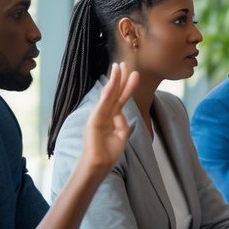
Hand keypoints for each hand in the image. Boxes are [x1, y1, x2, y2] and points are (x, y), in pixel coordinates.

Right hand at [81, 62, 139, 176]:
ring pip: (109, 95)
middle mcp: (104, 113)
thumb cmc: (109, 153)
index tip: (134, 73)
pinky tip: (112, 83)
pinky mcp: (94, 120)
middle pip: (114, 92)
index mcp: (112, 117)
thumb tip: (124, 115)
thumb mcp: (122, 136)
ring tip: (119, 67)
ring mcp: (98, 115)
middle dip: (120, 78)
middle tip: (125, 63)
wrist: (99, 165)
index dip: (127, 85)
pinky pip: (103, 104)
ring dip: (114, 80)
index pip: (121, 98)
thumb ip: (124, 124)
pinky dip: (107, 93)